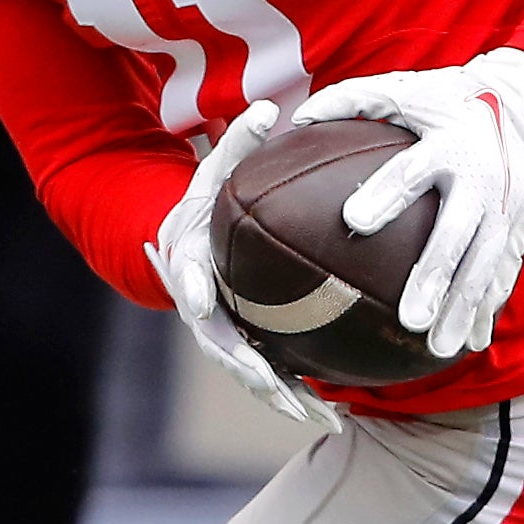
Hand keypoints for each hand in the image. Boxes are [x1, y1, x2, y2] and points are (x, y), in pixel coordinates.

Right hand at [149, 101, 329, 425]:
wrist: (189, 243)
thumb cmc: (204, 205)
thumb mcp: (215, 172)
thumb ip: (237, 145)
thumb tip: (268, 106)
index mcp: (189, 269)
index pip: (186, 283)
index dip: (189, 291)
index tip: (197, 302)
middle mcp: (202, 312)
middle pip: (221, 349)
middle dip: (248, 371)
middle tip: (277, 387)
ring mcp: (224, 336)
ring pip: (251, 376)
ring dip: (284, 398)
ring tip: (324, 417)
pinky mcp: (247, 347)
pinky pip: (273, 376)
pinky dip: (298, 395)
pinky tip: (337, 412)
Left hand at [297, 48, 523, 358]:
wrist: (521, 103)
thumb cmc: (445, 99)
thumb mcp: (402, 89)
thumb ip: (350, 101)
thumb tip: (294, 118)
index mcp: (448, 142)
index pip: (411, 171)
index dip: (385, 195)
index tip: (352, 221)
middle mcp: (482, 176)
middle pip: (456, 233)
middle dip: (435, 277)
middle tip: (408, 318)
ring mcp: (508, 205)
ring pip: (485, 264)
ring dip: (464, 308)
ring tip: (438, 348)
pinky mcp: (521, 225)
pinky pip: (505, 271)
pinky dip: (489, 306)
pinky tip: (471, 341)